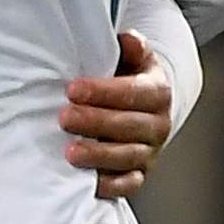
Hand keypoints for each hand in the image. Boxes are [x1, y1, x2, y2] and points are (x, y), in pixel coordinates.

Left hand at [64, 29, 175, 199]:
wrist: (141, 109)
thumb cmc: (127, 81)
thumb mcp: (132, 60)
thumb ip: (131, 49)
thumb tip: (127, 38)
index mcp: (157, 93)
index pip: (133, 92)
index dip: (103, 91)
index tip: (73, 90)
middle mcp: (158, 124)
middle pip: (129, 126)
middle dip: (95, 122)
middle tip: (65, 118)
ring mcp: (149, 152)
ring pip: (128, 156)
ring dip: (98, 155)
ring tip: (70, 152)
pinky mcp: (139, 174)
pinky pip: (129, 184)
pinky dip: (111, 185)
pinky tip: (89, 182)